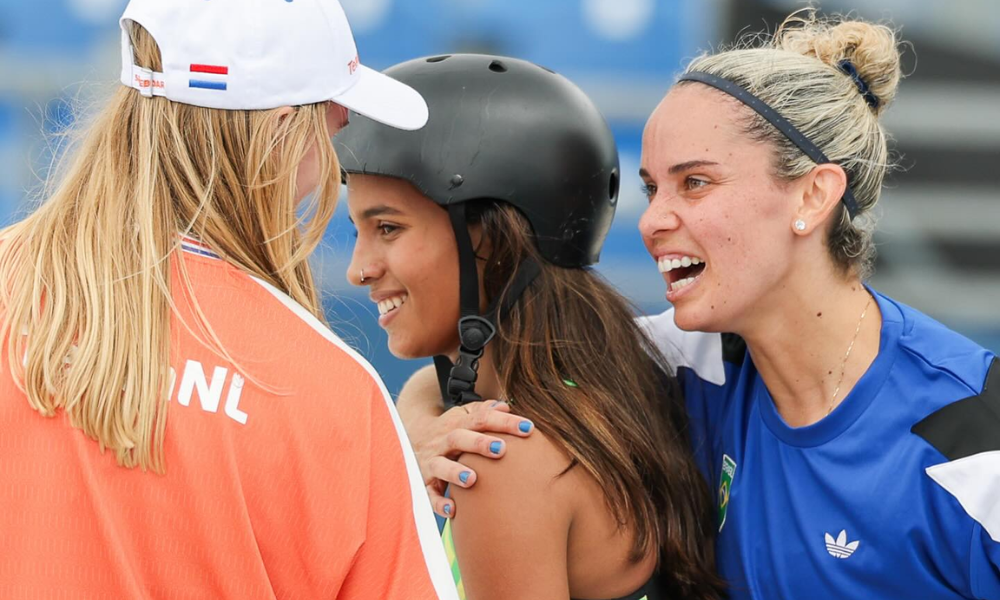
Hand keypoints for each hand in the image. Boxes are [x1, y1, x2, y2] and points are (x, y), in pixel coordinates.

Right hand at [407, 400, 533, 518]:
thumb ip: (483, 410)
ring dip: (454, 472)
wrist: (407, 440)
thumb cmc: (450, 431)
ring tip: (471, 479)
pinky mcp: (425, 483)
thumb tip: (505, 406)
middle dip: (478, 443)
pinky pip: (429, 494)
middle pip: (458, 438)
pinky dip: (439, 503)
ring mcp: (432, 462)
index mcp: (457, 424)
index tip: (528, 428)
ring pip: (440, 465)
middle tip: (501, 449)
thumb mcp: (463, 416)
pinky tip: (453, 510)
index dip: (504, 422)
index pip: (481, 418)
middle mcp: (443, 442)